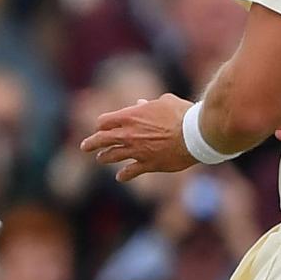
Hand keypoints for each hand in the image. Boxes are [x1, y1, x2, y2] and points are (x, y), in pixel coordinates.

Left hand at [84, 93, 199, 181]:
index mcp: (131, 116)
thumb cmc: (182, 114)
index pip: (105, 121)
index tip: (101, 126)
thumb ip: (149, 105)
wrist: (195, 134)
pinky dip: (124, 175)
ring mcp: (137, 151)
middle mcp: (129, 134)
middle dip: (91, 143)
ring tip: (101, 159)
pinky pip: (130, 172)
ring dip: (105, 157)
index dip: (102, 124)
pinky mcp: (148, 165)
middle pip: (102, 139)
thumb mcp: (164, 102)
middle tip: (85, 147)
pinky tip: (120, 177)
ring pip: (112, 156)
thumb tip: (141, 104)